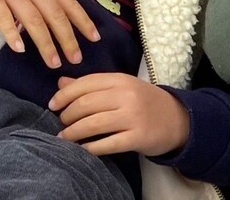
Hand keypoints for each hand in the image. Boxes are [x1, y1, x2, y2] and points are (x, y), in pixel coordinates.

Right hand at [0, 0, 98, 67]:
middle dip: (68, 39)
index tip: (96, 38)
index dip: (83, 21)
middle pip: (55, 15)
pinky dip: (12, 32)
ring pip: (34, 20)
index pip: (70, 3)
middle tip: (77, 60)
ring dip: (45, 43)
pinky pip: (3, 16)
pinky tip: (20, 49)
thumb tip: (61, 12)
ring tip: (54, 62)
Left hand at [49, 74, 189, 156]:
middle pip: (85, 104)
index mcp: (122, 79)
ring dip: (72, 133)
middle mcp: (127, 95)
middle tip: (61, 124)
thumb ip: (92, 85)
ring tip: (64, 137)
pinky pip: (105, 144)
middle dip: (66, 116)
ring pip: (91, 124)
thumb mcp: (122, 87)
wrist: (177, 118)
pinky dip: (88, 148)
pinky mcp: (136, 137)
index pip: (86, 83)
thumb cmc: (144, 102)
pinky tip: (81, 149)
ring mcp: (132, 116)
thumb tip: (61, 82)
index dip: (64, 95)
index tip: (52, 105)